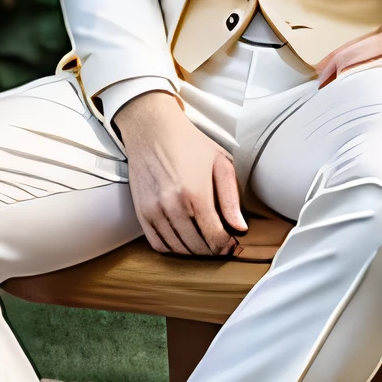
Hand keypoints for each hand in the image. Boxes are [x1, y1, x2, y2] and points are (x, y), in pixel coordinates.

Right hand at [113, 91, 246, 256]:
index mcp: (196, 193)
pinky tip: (183, 242)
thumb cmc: (189, 143)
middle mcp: (172, 206)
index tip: (232, 245)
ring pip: (177, 249)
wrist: (152, 128)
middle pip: (197, 247)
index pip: (215, 237)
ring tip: (204, 245)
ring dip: (193, 253)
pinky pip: (157, 244)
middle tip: (221, 246)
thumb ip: (231, 198)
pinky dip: (172, 249)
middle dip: (212, 251)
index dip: (227, 246)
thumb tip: (240, 227)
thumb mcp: (220, 162)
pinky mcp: (141, 212)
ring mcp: (154, 211)